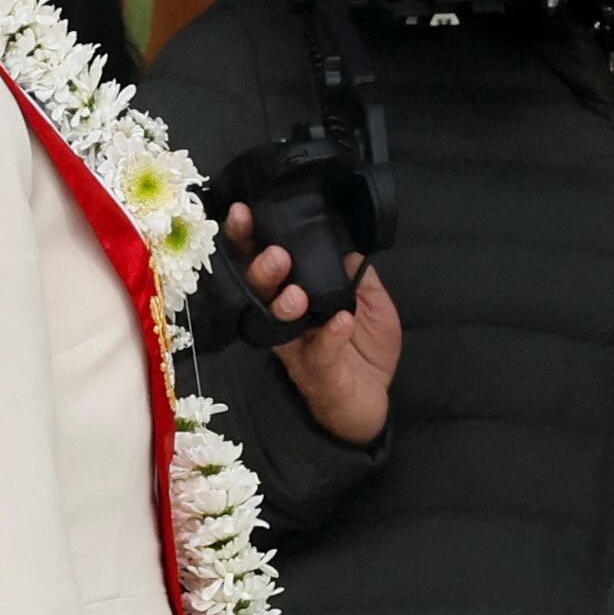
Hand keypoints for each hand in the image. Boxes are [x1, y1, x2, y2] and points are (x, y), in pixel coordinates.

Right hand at [222, 200, 402, 446]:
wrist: (371, 401)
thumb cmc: (364, 349)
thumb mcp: (370, 300)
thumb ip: (355, 273)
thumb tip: (343, 244)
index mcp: (292, 294)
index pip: (263, 261)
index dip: (248, 238)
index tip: (242, 213)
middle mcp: (285, 320)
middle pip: (257, 290)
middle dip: (261, 269)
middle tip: (276, 256)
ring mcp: (297, 348)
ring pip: (276, 323)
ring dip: (284, 304)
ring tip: (297, 293)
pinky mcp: (317, 373)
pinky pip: (319, 353)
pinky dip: (330, 337)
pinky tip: (341, 322)